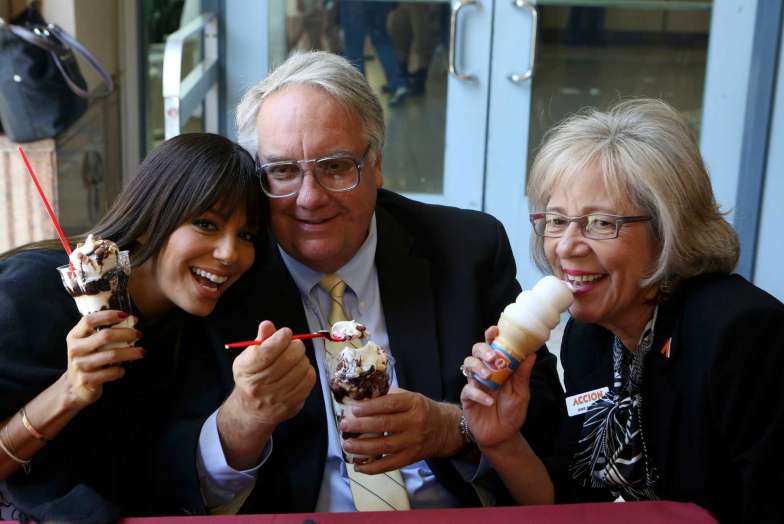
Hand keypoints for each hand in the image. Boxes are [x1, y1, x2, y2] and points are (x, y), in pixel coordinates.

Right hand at [65, 310, 142, 408]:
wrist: (75, 387)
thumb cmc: (88, 359)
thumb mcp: (89, 344)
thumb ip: (104, 332)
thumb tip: (133, 320)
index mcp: (75, 336)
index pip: (89, 320)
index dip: (107, 315)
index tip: (125, 314)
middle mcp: (75, 349)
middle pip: (105, 336)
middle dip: (126, 333)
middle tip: (139, 334)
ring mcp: (80, 366)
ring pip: (112, 355)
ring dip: (130, 352)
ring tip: (141, 352)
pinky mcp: (87, 380)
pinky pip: (111, 372)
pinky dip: (120, 370)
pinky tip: (123, 369)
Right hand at [218, 321, 316, 467]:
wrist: (252, 411)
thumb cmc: (252, 378)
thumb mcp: (249, 358)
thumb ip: (260, 340)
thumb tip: (267, 324)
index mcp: (246, 370)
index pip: (267, 351)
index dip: (280, 338)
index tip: (285, 333)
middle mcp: (260, 386)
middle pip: (288, 359)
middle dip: (295, 346)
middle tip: (294, 344)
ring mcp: (277, 397)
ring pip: (301, 368)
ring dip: (302, 358)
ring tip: (296, 358)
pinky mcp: (292, 404)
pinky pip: (309, 380)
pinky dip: (308, 370)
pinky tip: (300, 370)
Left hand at [340, 389, 463, 473]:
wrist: (445, 429)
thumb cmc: (422, 410)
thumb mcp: (410, 397)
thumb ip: (389, 397)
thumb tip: (360, 400)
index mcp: (413, 403)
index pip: (389, 404)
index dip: (370, 407)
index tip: (353, 409)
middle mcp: (414, 422)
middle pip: (385, 425)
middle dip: (361, 426)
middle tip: (344, 426)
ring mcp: (413, 442)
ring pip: (385, 446)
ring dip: (362, 447)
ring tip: (347, 445)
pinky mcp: (411, 458)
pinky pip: (390, 464)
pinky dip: (372, 467)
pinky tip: (358, 465)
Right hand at [460, 326, 535, 449]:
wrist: (503, 436)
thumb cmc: (512, 413)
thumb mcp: (521, 393)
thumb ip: (522, 374)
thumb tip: (532, 354)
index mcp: (498, 367)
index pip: (492, 346)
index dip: (491, 336)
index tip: (495, 330)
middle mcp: (484, 371)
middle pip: (476, 351)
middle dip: (483, 350)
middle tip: (493, 358)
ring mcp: (474, 383)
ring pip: (468, 364)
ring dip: (478, 368)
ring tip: (488, 378)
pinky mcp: (467, 398)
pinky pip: (468, 390)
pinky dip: (479, 394)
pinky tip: (489, 401)